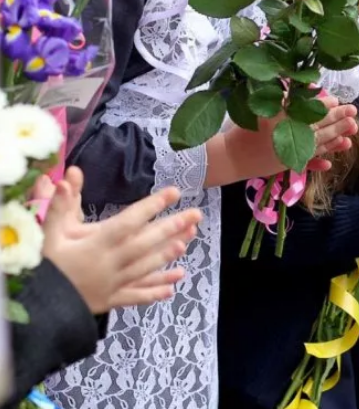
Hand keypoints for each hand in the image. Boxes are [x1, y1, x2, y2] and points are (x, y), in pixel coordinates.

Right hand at [42, 168, 201, 313]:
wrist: (35, 308)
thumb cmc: (43, 266)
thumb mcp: (47, 234)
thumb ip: (59, 206)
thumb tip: (66, 177)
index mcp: (96, 244)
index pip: (129, 221)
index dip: (152, 206)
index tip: (174, 192)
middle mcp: (110, 263)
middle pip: (146, 243)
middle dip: (172, 227)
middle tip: (197, 215)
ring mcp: (113, 284)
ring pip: (147, 267)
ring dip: (168, 254)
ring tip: (189, 241)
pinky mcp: (112, 300)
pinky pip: (137, 295)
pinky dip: (156, 291)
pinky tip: (175, 285)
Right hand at [215, 94, 356, 184]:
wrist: (228, 156)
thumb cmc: (244, 127)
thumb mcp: (264, 105)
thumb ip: (286, 96)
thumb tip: (310, 86)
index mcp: (285, 120)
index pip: (309, 111)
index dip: (325, 106)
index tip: (337, 99)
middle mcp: (290, 137)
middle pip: (318, 127)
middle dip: (337, 120)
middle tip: (354, 112)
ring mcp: (290, 152)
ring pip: (317, 144)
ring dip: (335, 140)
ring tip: (351, 135)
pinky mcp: (285, 164)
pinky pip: (305, 163)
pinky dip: (318, 162)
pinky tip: (329, 163)